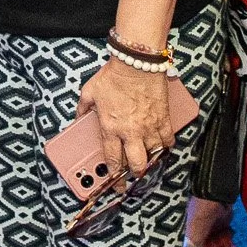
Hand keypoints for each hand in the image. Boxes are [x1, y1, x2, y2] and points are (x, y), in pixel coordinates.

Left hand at [77, 59, 172, 177]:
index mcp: (111, 128)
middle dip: (135, 174)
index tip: (116, 184)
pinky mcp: (163, 118)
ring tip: (148, 160)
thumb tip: (78, 117)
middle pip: (137, 165)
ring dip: (151, 160)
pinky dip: (166, 146)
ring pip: (154, 155)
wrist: (136, 62)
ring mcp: (149, 126)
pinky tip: (163, 146)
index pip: (112, 160)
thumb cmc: (113, 75)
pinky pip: (168, 140)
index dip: (114, 177)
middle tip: (133, 176)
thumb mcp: (89, 91)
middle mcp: (131, 132)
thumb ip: (82, 108)